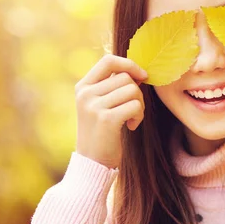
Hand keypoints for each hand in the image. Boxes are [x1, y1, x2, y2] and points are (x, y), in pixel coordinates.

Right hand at [74, 54, 147, 168]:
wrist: (93, 162)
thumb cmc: (102, 133)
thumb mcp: (100, 105)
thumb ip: (113, 87)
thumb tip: (140, 71)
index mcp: (83, 87)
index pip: (108, 60)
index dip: (129, 64)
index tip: (142, 76)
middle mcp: (85, 94)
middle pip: (125, 77)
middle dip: (137, 92)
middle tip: (133, 110)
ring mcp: (94, 106)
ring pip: (133, 90)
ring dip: (139, 105)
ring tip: (131, 119)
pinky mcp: (106, 119)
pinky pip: (135, 106)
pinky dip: (139, 116)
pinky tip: (131, 127)